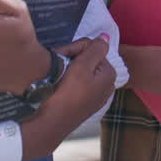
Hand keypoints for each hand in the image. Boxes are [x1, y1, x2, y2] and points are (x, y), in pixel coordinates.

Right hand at [20, 34, 116, 160]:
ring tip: (55, 75)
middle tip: (57, 64)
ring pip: (80, 71)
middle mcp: (107, 85)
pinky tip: (57, 85)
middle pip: (88, 61)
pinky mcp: (83, 104)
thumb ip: (96, 48)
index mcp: (110, 74)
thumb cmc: (67, 93)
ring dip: (67, 69)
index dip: (77, 49)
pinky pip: (76, 84)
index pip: (93, 50)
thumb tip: (106, 36)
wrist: (50, 123)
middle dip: (72, 59)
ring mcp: (95, 96)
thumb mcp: (83, 66)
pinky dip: (67, 81)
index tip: (63, 55)